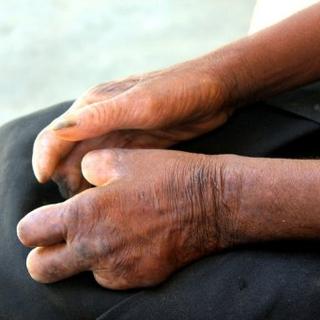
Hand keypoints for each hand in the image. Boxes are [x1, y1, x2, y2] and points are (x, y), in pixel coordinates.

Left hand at [18, 149, 232, 289]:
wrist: (211, 202)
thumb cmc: (166, 176)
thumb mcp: (120, 158)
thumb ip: (86, 169)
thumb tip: (80, 181)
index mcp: (84, 214)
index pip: (30, 233)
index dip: (34, 225)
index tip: (46, 219)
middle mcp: (95, 249)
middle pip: (41, 269)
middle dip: (45, 254)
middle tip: (64, 235)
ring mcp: (118, 270)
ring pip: (79, 273)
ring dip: (85, 257)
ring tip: (111, 231)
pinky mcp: (139, 280)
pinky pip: (110, 277)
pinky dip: (112, 262)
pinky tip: (133, 240)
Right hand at [32, 58, 233, 197]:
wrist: (214, 92)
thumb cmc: (180, 92)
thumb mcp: (140, 104)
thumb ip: (100, 116)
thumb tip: (58, 133)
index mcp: (94, 106)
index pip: (55, 136)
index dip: (45, 160)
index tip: (46, 186)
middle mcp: (101, 120)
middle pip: (69, 155)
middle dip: (65, 179)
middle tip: (75, 205)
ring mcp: (118, 133)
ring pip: (88, 164)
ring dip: (84, 184)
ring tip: (90, 207)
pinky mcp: (135, 144)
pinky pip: (109, 167)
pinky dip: (103, 182)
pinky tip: (108, 197)